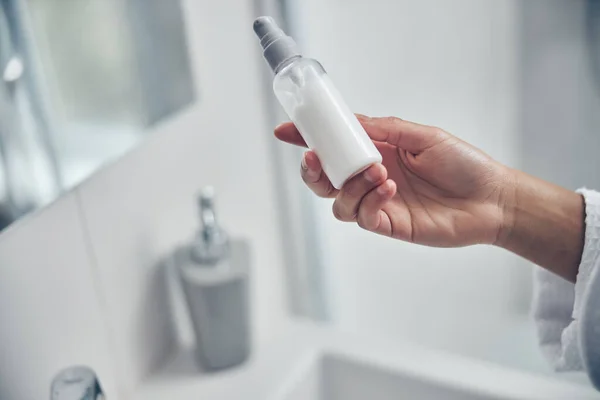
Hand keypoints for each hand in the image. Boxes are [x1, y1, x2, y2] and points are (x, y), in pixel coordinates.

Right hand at [275, 115, 513, 246]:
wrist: (491, 199)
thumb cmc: (462, 163)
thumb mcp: (422, 135)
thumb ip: (385, 129)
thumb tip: (352, 122)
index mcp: (377, 152)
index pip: (334, 146)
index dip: (307, 139)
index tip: (286, 131)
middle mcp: (371, 178)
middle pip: (325, 180)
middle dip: (313, 170)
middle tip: (316, 159)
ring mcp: (377, 203)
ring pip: (337, 201)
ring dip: (350, 185)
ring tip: (378, 173)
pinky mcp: (388, 224)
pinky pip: (361, 216)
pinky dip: (368, 201)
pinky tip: (388, 189)